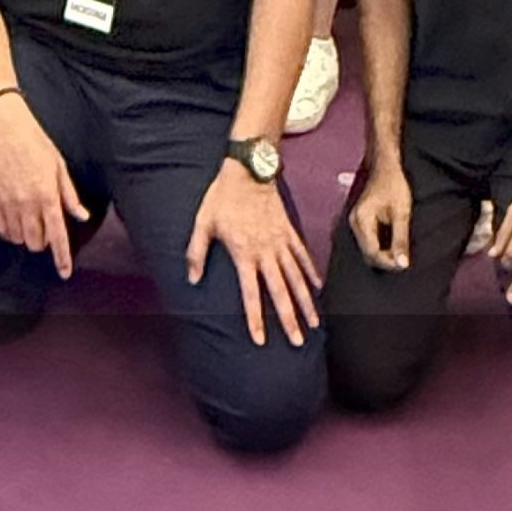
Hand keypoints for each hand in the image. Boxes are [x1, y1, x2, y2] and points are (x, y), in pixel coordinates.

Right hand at [0, 94, 88, 275]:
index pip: (57, 235)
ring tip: (31, 222)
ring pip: (19, 239)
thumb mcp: (60, 166)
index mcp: (47, 194)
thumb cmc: (37, 143)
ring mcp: (8, 202)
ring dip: (27, 237)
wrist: (6, 128)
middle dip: (44, 243)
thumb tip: (81, 216)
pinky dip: (10, 231)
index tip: (64, 273)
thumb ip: (69, 195)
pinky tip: (15, 222)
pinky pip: (1, 228)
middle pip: (36, 243)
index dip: (62, 257)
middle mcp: (27, 202)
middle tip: (47, 229)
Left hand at [187, 165, 320, 345]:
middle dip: (289, 318)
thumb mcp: (203, 223)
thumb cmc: (222, 196)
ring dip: (306, 302)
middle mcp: (265, 252)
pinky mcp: (289, 231)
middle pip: (280, 291)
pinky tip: (318, 288)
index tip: (261, 341)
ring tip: (314, 324)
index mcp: (244, 253)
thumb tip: (192, 280)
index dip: (255, 318)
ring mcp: (280, 242)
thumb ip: (196, 252)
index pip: (251, 294)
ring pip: (296, 278)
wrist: (248, 169)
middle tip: (297, 341)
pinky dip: (311, 272)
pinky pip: (303, 255)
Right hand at [348, 159, 413, 272]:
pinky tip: (393, 244)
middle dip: (385, 260)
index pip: (372, 252)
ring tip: (400, 252)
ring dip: (383, 254)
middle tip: (404, 260)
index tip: (404, 264)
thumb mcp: (401, 212)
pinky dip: (381, 246)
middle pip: (368, 253)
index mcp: (361, 219)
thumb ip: (400, 239)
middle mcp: (354, 221)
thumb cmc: (394, 184)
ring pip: (368, 248)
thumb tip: (402, 264)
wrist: (387, 164)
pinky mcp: (361, 220)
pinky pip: (369, 240)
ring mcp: (356, 220)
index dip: (388, 262)